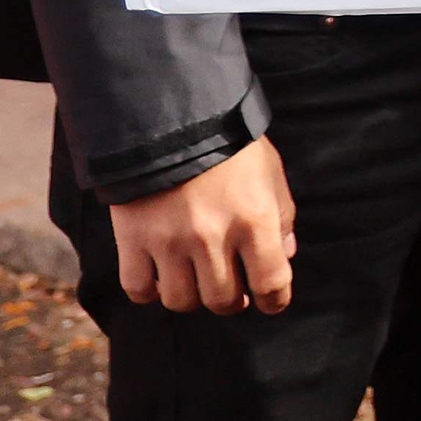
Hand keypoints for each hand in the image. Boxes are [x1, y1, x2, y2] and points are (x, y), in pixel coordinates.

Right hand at [108, 136, 295, 314]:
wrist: (170, 119)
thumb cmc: (230, 147)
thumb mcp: (270, 174)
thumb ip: (282, 217)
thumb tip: (286, 255)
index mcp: (255, 221)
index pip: (271, 283)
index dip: (275, 300)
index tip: (271, 302)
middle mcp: (213, 238)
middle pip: (222, 300)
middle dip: (232, 301)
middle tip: (232, 290)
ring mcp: (170, 242)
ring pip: (181, 301)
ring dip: (192, 297)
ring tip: (196, 281)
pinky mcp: (133, 240)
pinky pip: (138, 289)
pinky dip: (150, 291)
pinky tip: (160, 277)